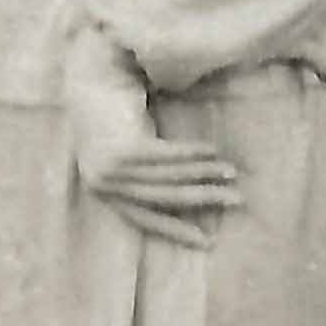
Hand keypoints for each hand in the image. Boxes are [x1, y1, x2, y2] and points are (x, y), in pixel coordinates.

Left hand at [63, 43, 240, 251]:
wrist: (89, 84)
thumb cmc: (112, 119)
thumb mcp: (126, 155)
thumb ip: (144, 176)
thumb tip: (189, 193)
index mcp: (103, 192)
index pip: (144, 219)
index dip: (177, 230)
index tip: (208, 241)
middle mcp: (104, 184)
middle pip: (162, 198)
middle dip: (203, 199)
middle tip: (236, 200)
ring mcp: (111, 167)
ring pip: (167, 177)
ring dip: (204, 174)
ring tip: (231, 173)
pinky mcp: (121, 147)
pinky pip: (164, 155)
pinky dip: (191, 154)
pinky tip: (214, 150)